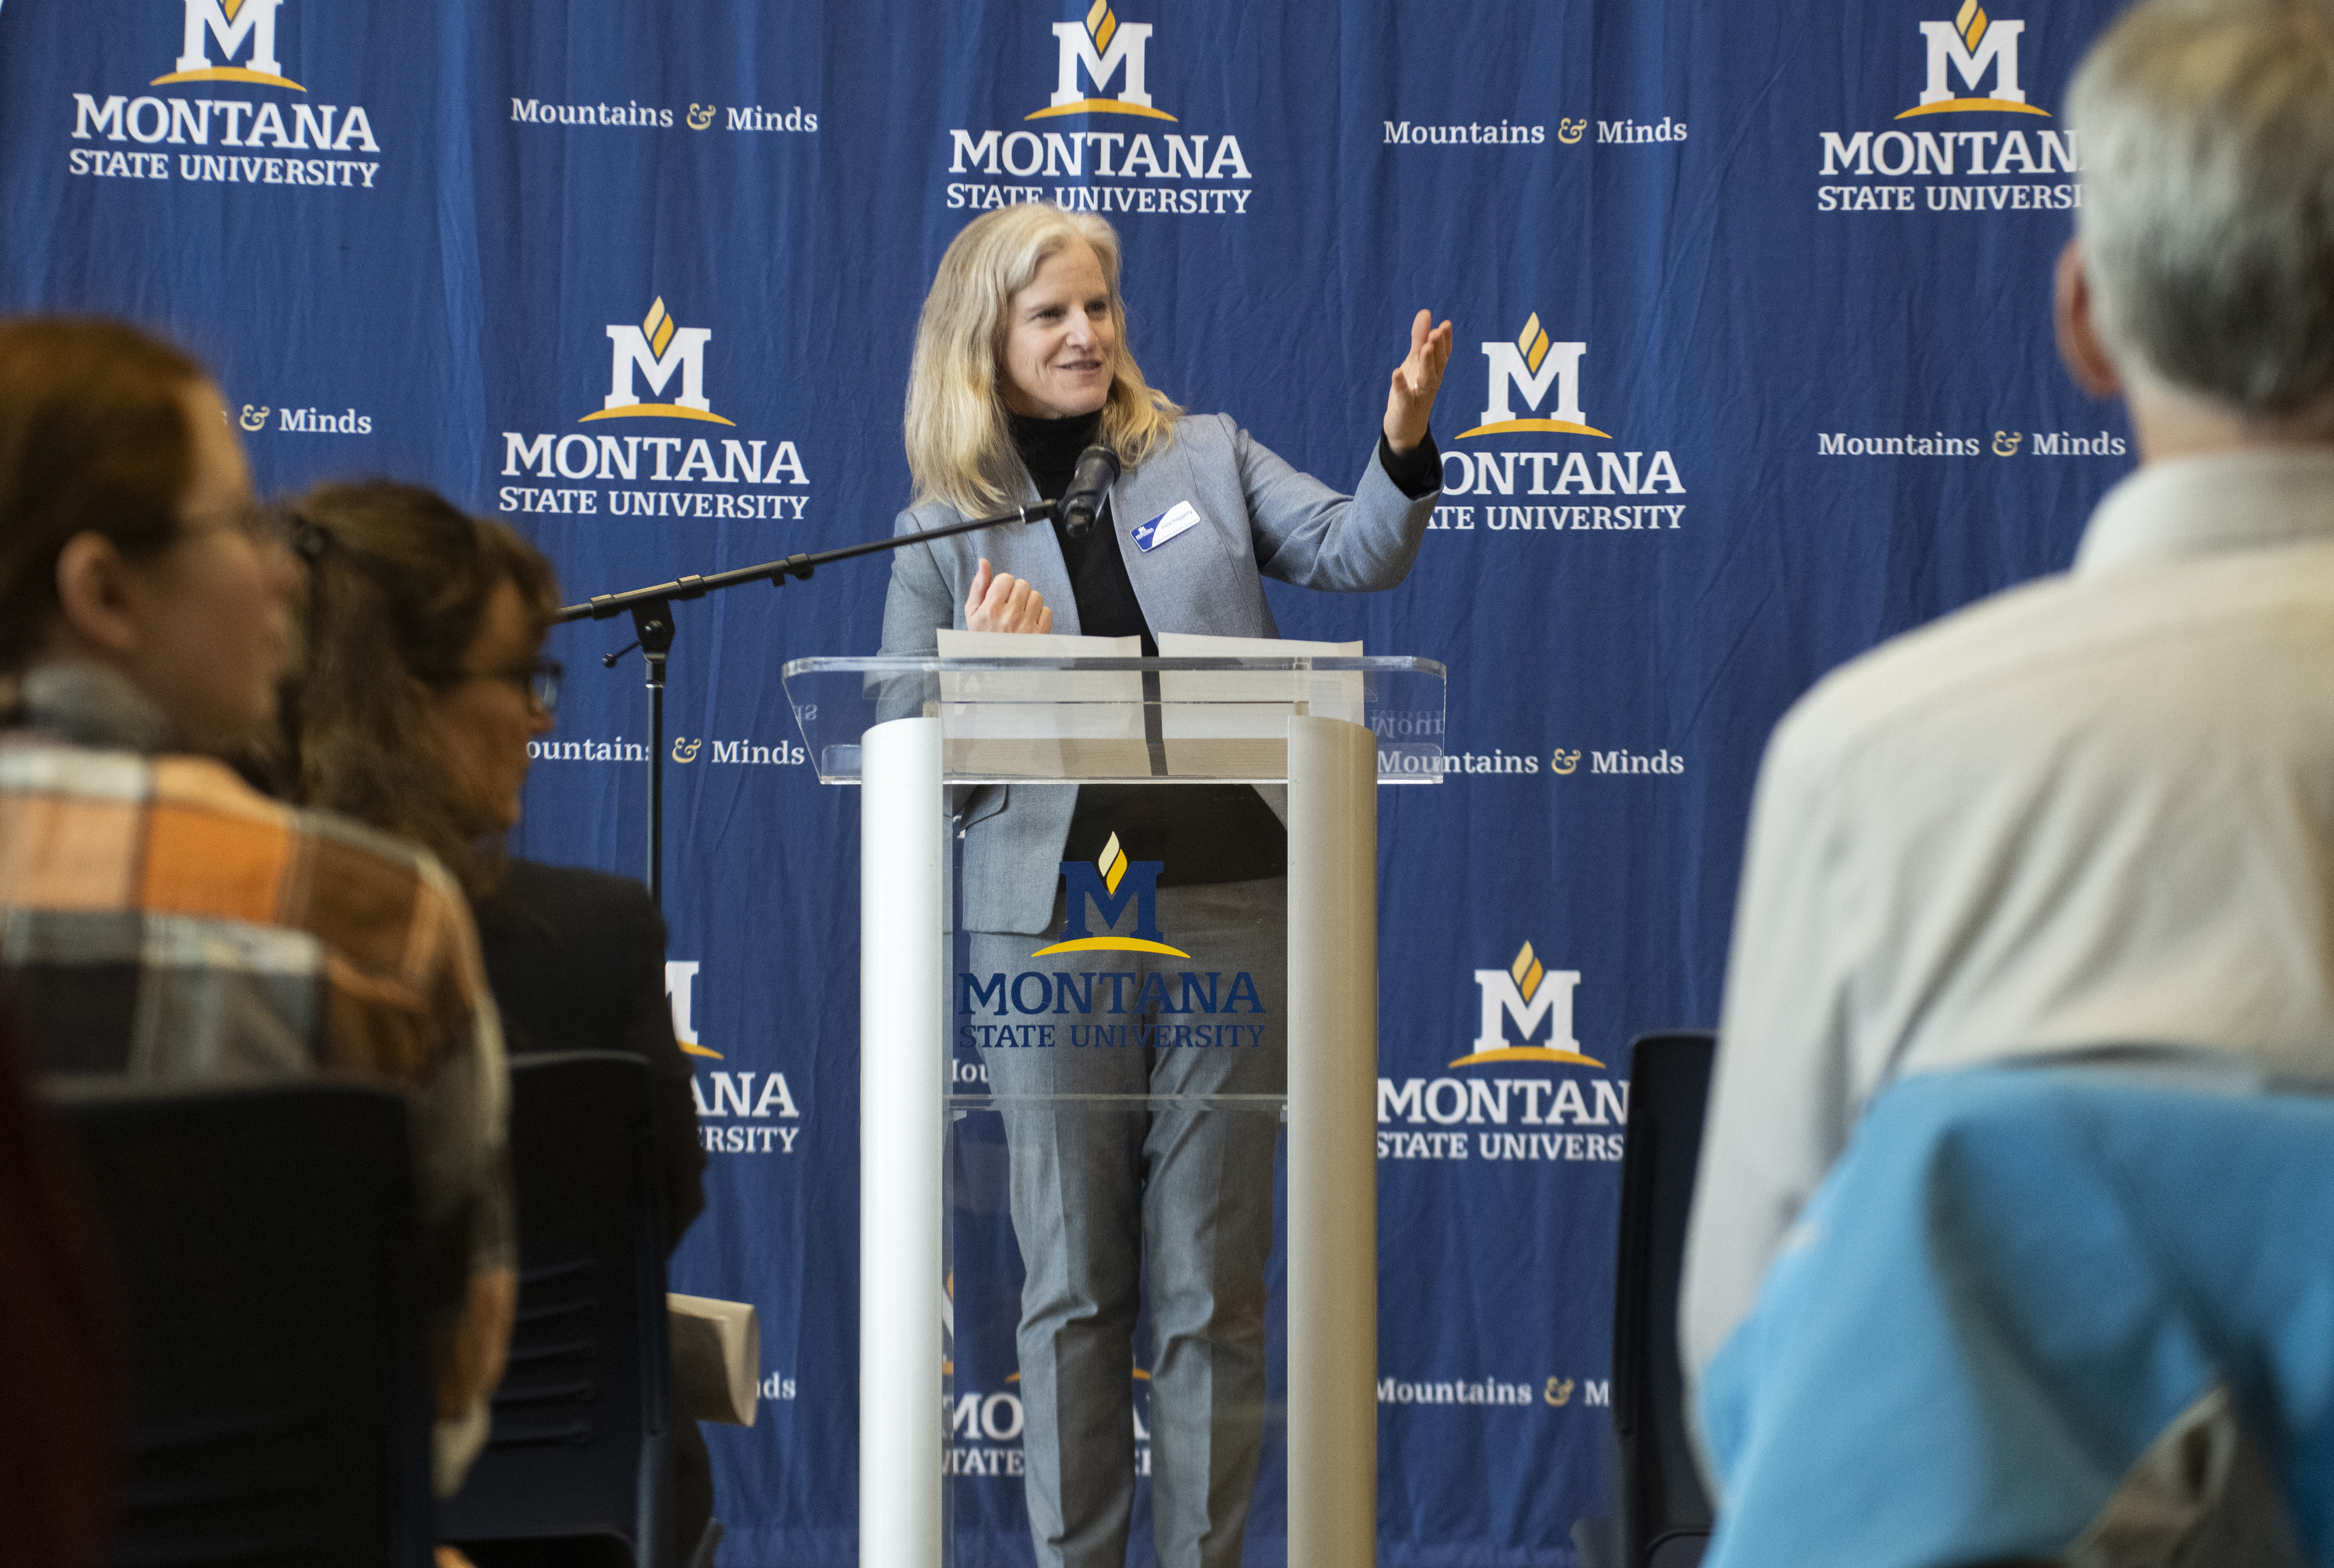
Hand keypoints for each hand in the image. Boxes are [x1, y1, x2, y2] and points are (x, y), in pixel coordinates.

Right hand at [964, 558, 1052, 634]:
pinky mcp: (1040, 635)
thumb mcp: (973, 612)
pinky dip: (1039, 615)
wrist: (995, 666)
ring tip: (1019, 615)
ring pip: (1036, 596)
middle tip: (1009, 606)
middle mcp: (1009, 616)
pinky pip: (1047, 611)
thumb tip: (984, 562)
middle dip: (1016, 592)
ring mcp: (1026, 626)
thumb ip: (979, 586)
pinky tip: (1028, 623)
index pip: (1006, 578)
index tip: (1000, 596)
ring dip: (1029, 602)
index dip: (1003, 585)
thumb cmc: (982, 637)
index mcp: (991, 610)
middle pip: (1022, 584)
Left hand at [1383, 308, 1453, 454]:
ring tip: (1425, 347)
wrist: (1406, 428)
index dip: (1445, 340)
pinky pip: (1405, 397)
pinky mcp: (1406, 409)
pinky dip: (1401, 385)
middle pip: (1437, 364)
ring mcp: (1420, 397)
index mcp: (1434, 372)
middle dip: (1438, 347)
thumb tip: (1426, 312)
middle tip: (1438, 331)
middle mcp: (1431, 383)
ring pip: (1427, 379)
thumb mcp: (1415, 362)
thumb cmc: (1413, 390)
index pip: (1443, 354)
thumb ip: (1419, 338)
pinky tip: (1396, 372)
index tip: (1446, 324)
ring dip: (1427, 363)